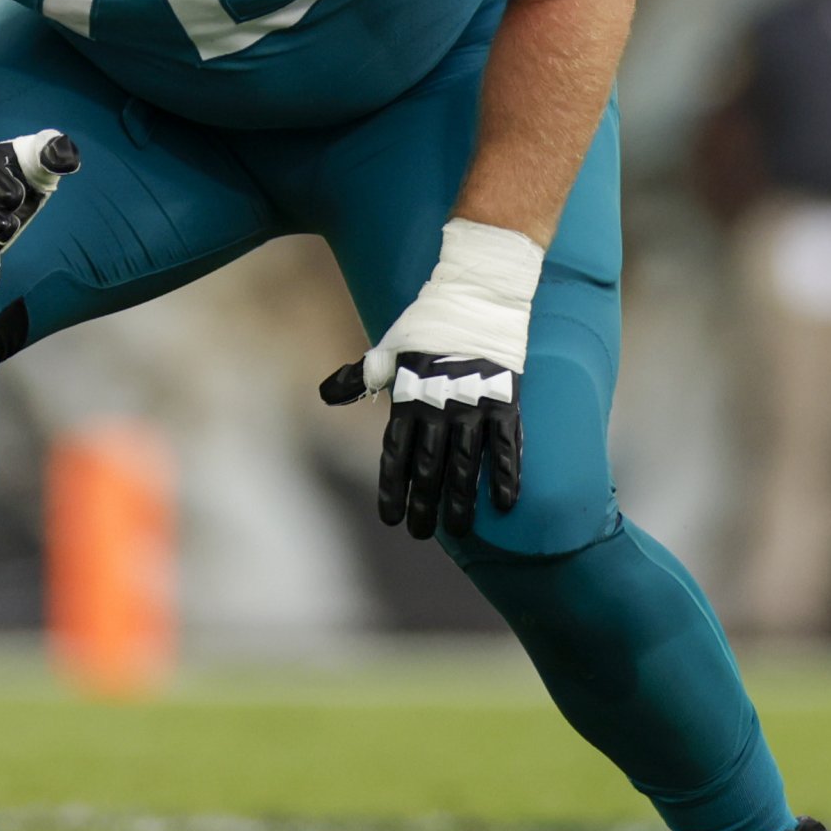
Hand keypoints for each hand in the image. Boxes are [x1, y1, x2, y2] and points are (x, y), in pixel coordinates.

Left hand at [320, 219, 541, 540]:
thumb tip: (326, 394)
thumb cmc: (428, 327)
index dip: (392, 488)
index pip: (395, 454)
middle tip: (422, 533)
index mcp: (408, 398)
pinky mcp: (504, 402)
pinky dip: (505, 474)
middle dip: (424, 504)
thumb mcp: (387, 351)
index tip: (390, 518)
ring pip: (464, 464)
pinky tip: (502, 503)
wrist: (476, 297)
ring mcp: (473, 406)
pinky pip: (505, 446)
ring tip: (456, 529)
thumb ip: (359, 378)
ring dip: (460, 500)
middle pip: (428, 468)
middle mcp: (438, 408)